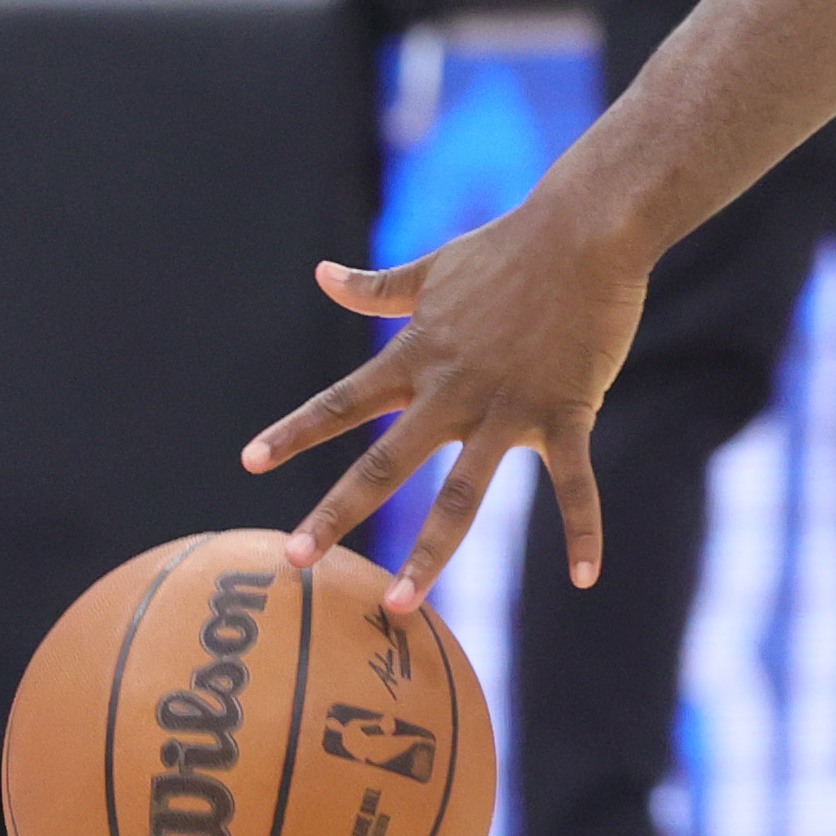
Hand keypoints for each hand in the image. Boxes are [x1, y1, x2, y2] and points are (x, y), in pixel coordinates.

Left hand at [240, 207, 649, 609]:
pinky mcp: (566, 413)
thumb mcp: (436, 269)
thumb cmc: (511, 247)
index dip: (294, 432)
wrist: (587, 230)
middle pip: (384, 463)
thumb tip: (321, 275)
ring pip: (463, 496)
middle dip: (336, 513)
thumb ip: (379, 287)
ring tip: (400, 604)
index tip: (247, 463)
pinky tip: (586, 577)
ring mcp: (508, 407)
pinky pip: (576, 483)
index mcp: (417, 355)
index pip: (341, 401)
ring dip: (430, 554)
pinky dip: (584, 530)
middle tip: (294, 561)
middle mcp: (452, 390)